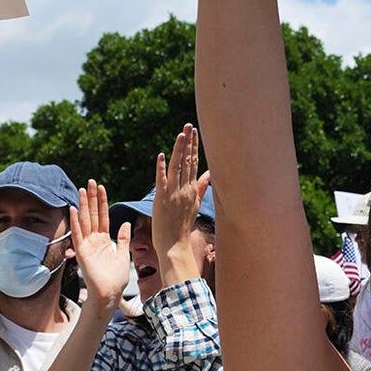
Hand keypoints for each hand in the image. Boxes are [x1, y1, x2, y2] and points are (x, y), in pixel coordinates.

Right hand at [70, 180, 131, 319]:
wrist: (110, 294)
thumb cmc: (116, 278)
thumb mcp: (123, 254)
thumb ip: (123, 238)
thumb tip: (126, 222)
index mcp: (104, 240)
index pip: (103, 216)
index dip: (102, 202)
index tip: (101, 187)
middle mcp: (94, 240)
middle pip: (93, 215)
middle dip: (92, 198)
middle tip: (90, 181)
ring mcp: (87, 245)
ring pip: (85, 220)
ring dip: (83, 205)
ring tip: (82, 189)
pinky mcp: (82, 252)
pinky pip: (78, 234)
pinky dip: (76, 222)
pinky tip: (74, 209)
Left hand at [151, 124, 210, 277]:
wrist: (175, 245)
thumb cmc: (182, 226)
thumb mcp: (195, 205)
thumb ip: (201, 188)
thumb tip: (209, 174)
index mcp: (191, 190)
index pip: (194, 163)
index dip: (194, 147)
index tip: (194, 132)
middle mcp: (184, 189)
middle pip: (188, 162)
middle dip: (189, 143)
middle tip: (189, 126)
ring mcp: (173, 194)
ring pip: (177, 167)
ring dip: (179, 150)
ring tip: (181, 134)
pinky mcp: (162, 199)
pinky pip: (162, 181)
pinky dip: (161, 168)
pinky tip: (161, 155)